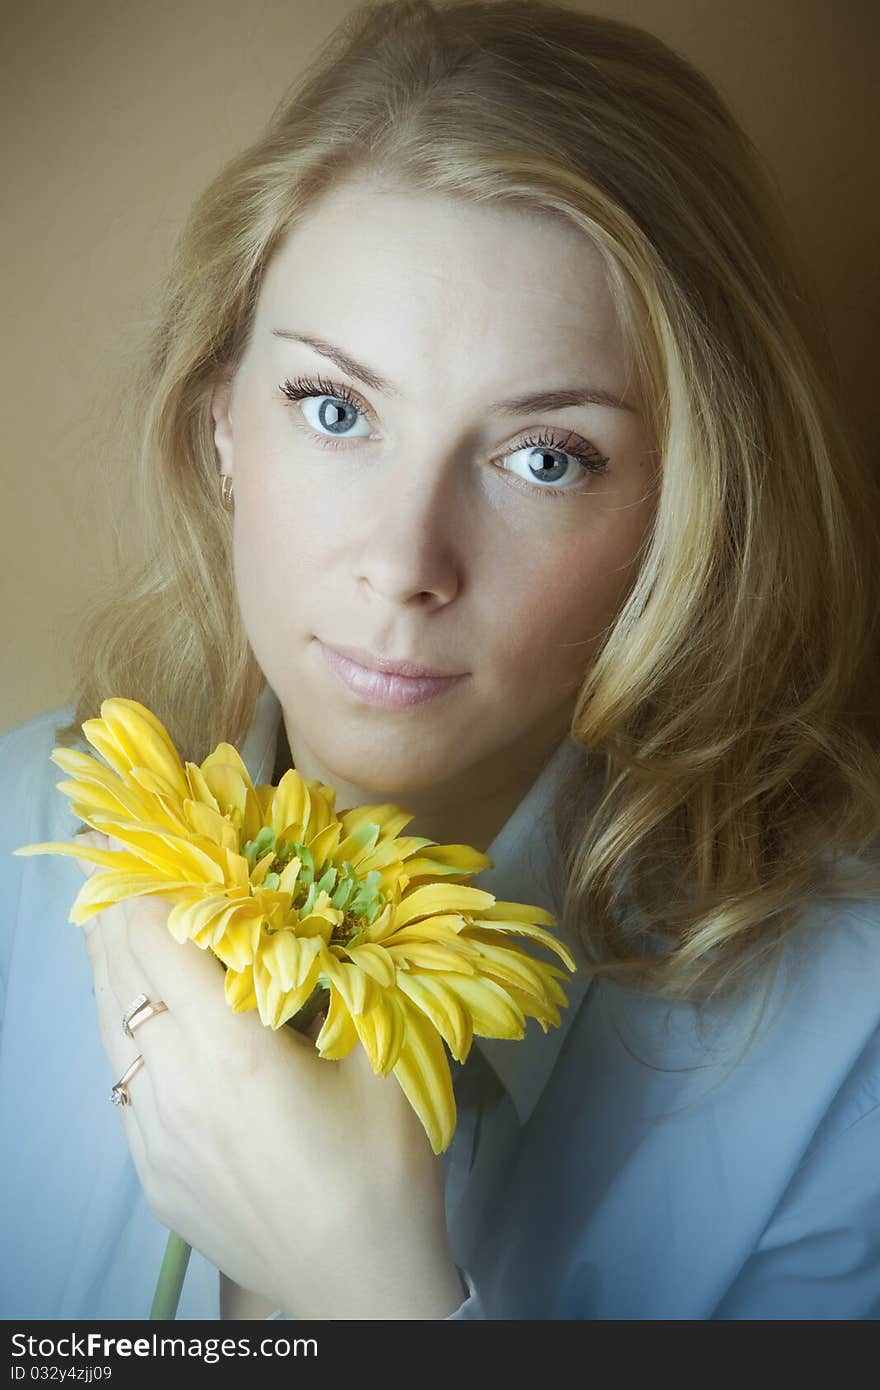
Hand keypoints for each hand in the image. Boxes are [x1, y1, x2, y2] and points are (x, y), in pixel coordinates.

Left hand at [72, 830, 465, 1318]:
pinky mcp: (149, 1169)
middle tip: (115, 852)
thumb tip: (328, 908)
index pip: (158, 936)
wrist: (359, 1287)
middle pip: (118, 972)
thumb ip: (348, 977)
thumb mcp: (382, 1058)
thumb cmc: (382, 1168)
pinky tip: (144, 1012)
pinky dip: (123, 1026)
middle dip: (117, 905)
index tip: (143, 833)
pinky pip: (121, 1076)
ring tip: (115, 915)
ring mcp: (150, 1132)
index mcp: (228, 1049)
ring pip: (108, 1024)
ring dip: (111, 963)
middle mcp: (171, 1082)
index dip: (146, 878)